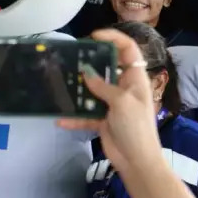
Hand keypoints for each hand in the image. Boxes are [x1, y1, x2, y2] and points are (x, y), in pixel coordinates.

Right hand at [57, 28, 163, 172]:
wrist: (137, 161)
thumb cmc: (136, 127)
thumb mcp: (121, 102)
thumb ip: (103, 86)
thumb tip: (86, 74)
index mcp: (135, 79)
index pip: (128, 50)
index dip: (114, 38)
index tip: (94, 35)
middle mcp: (123, 88)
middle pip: (107, 68)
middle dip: (90, 63)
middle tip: (72, 59)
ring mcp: (112, 104)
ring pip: (93, 90)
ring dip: (78, 90)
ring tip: (61, 84)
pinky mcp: (103, 120)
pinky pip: (86, 114)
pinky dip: (74, 117)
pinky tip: (60, 119)